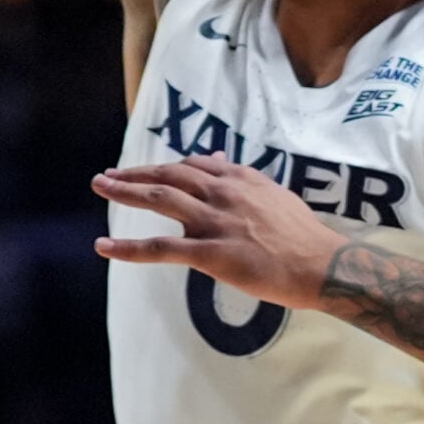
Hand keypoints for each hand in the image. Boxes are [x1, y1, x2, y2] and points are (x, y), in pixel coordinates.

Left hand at [92, 154, 348, 312]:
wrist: (323, 265)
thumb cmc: (303, 235)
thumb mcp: (274, 193)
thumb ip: (242, 178)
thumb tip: (218, 158)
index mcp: (238, 178)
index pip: (191, 165)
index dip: (163, 168)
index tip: (144, 171)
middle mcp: (222, 192)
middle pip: (168, 175)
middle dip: (134, 173)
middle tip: (107, 176)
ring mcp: (215, 221)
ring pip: (159, 199)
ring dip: (124, 191)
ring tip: (100, 187)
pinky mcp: (212, 252)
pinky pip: (162, 248)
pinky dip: (128, 247)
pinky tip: (105, 246)